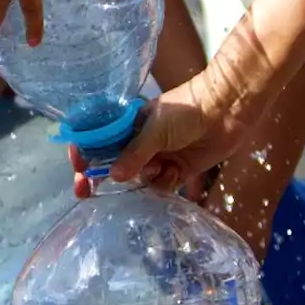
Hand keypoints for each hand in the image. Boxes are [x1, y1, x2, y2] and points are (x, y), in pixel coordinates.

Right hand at [68, 65, 253, 198]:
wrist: (226, 111)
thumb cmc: (185, 111)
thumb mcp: (155, 129)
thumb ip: (134, 154)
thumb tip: (112, 176)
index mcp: (128, 125)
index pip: (99, 141)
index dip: (85, 155)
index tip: (78, 170)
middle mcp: (140, 142)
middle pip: (114, 164)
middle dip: (102, 177)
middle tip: (86, 193)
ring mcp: (159, 156)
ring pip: (139, 179)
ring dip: (146, 178)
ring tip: (161, 167)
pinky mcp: (178, 169)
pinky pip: (161, 186)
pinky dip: (166, 183)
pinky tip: (176, 172)